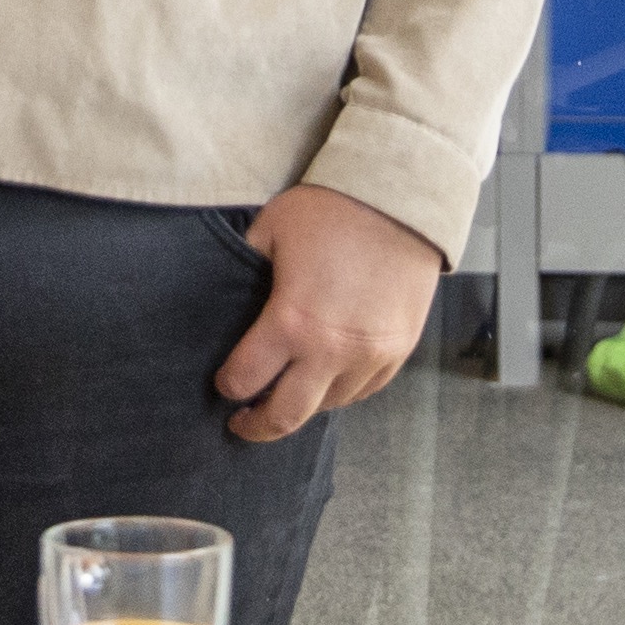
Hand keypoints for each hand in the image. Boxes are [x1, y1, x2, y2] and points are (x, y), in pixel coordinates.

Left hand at [213, 181, 440, 442]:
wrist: (400, 199)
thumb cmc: (330, 210)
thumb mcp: (269, 231)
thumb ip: (245, 271)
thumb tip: (225, 297)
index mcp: (291, 321)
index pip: (245, 380)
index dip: (227, 386)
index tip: (224, 385)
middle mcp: (332, 349)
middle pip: (285, 416)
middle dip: (257, 426)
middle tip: (242, 424)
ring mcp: (370, 355)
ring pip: (327, 405)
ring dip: (303, 404)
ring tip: (286, 395)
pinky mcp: (398, 351)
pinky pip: (363, 391)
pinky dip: (340, 391)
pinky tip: (324, 381)